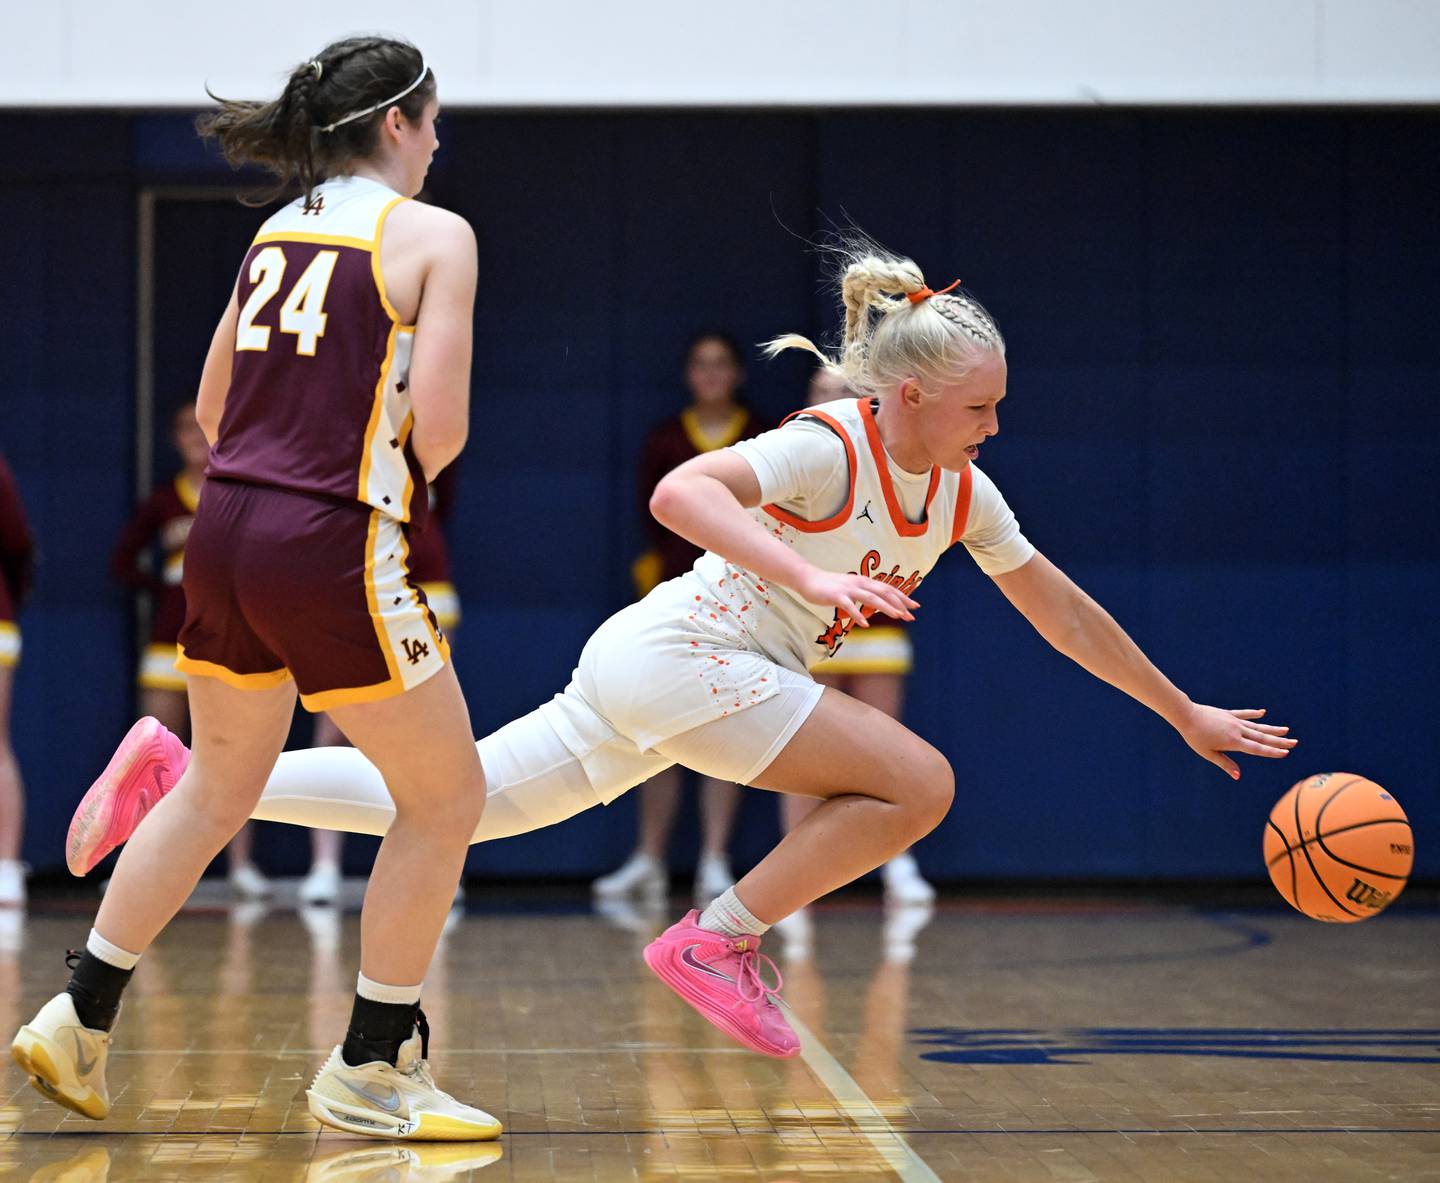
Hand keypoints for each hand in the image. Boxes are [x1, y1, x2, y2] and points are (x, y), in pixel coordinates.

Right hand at [795, 568, 917, 627]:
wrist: (808, 579)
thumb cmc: (830, 586)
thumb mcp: (851, 588)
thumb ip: (864, 593)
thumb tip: (878, 603)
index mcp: (864, 581)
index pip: (888, 589)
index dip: (902, 597)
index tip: (914, 606)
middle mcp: (859, 583)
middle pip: (884, 592)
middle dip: (900, 603)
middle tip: (911, 615)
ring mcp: (848, 589)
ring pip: (871, 598)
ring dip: (885, 607)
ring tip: (897, 616)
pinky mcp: (836, 596)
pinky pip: (849, 606)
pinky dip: (858, 615)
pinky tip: (865, 624)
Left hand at [1175, 704, 1297, 779]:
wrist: (1186, 715)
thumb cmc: (1195, 737)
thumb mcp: (1208, 753)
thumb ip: (1225, 764)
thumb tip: (1238, 776)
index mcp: (1234, 742)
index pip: (1257, 749)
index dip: (1272, 752)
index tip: (1286, 753)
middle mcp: (1237, 730)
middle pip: (1262, 737)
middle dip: (1279, 741)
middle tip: (1295, 742)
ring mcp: (1234, 720)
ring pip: (1257, 725)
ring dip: (1272, 729)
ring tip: (1286, 730)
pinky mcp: (1228, 713)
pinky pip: (1244, 714)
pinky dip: (1254, 714)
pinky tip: (1263, 712)